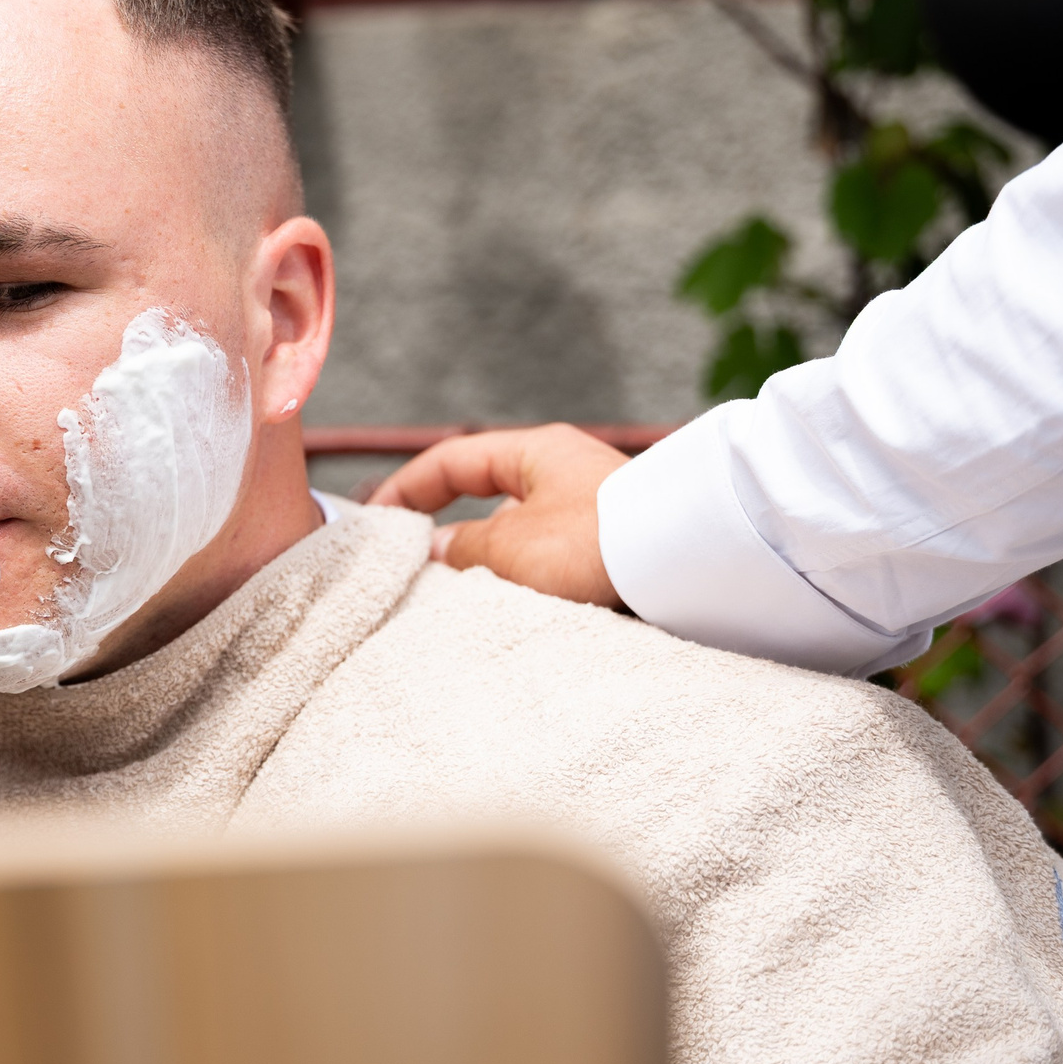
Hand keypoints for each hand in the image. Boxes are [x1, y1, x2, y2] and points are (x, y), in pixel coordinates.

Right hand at [368, 423, 630, 608]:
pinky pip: (552, 563)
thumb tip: (434, 551)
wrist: (688, 566)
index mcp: (534, 452)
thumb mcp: (511, 545)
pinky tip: (516, 611)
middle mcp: (563, 473)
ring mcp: (590, 511)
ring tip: (466, 605)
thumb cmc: (597, 541)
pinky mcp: (611, 549)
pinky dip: (527, 583)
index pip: (452, 461)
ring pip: (519, 538)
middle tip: (418, 575)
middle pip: (486, 502)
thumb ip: (461, 548)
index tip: (374, 521)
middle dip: (450, 539)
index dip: (406, 489)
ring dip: (491, 568)